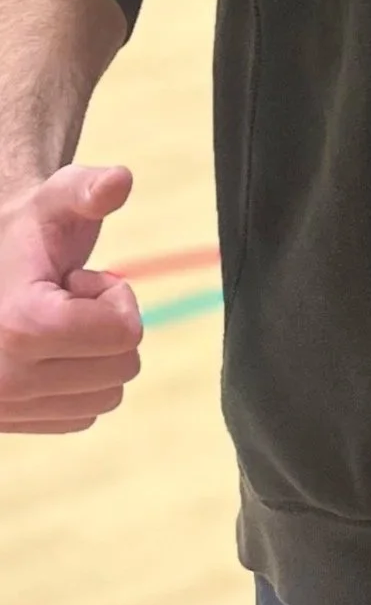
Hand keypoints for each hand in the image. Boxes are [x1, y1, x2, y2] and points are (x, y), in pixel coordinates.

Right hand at [0, 165, 142, 432]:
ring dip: (93, 355)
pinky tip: (44, 349)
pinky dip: (78, 382)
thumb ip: (89, 188)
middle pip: (123, 367)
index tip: (74, 278)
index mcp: (18, 325)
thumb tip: (119, 180)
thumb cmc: (24, 231)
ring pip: (107, 395)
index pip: (125, 334)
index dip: (114, 297)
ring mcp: (3, 407)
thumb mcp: (57, 199)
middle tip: (64, 299)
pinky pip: (84, 414)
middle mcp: (4, 378)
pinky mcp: (9, 423)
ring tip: (52, 322)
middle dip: (106, 325)